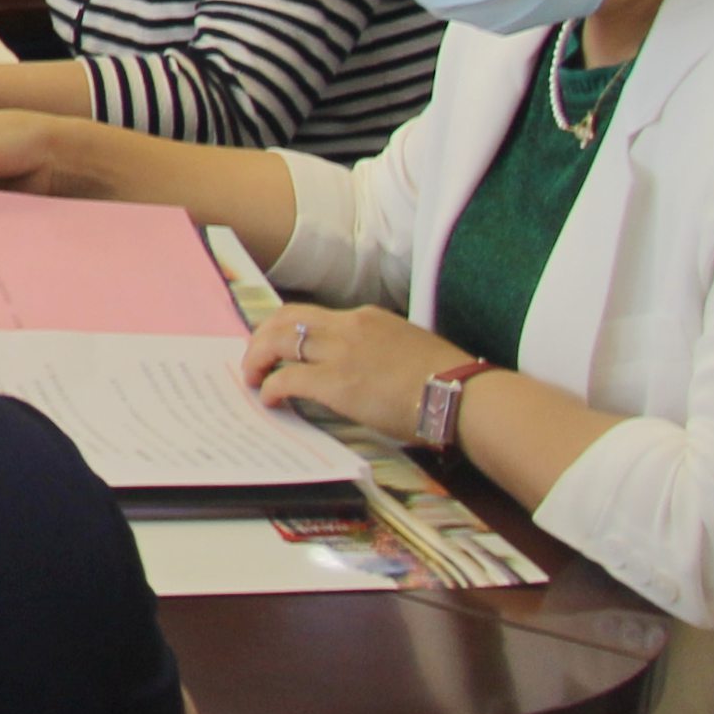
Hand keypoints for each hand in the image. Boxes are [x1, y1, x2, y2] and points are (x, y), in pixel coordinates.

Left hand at [237, 299, 469, 435]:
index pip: (312, 314)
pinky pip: (287, 379)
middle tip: (254, 359)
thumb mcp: (408, 347)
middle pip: (285, 319)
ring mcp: (341, 353)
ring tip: (251, 378)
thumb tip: (362, 367)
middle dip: (261, 337)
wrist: (462, 396)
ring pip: (278, 342)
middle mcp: (349, 326)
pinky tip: (270, 399)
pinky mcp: (336, 383)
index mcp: (367, 317)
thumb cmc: (448, 380)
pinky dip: (270, 387)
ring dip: (257, 359)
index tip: (276, 344)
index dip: (287, 329)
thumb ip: (379, 348)